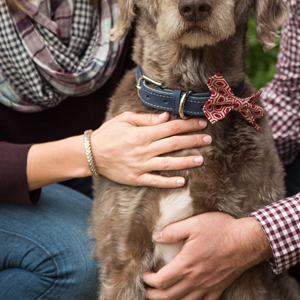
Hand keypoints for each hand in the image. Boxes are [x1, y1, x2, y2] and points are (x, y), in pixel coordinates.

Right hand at [91, 111, 210, 186]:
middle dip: (193, 141)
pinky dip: (169, 182)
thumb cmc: (109, 134)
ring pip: (168, 164)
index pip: (171, 128)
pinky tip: (182, 181)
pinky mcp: (136, 179)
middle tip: (209, 139)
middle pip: (173, 145)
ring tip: (202, 159)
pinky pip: (155, 181)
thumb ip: (146, 119)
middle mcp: (143, 150)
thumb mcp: (125, 119)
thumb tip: (166, 117)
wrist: (90, 154)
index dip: (188, 125)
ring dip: (186, 162)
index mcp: (141, 134)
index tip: (201, 123)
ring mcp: (140, 166)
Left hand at [142, 212, 272, 299]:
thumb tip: (156, 237)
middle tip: (148, 293)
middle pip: (170, 295)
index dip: (150, 281)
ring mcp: (208, 285)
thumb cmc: (221, 230)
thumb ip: (173, 231)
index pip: (161, 280)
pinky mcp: (219, 286)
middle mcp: (195, 279)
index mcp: (185, 265)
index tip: (146, 276)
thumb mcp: (194, 224)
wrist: (247, 241)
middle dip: (156, 296)